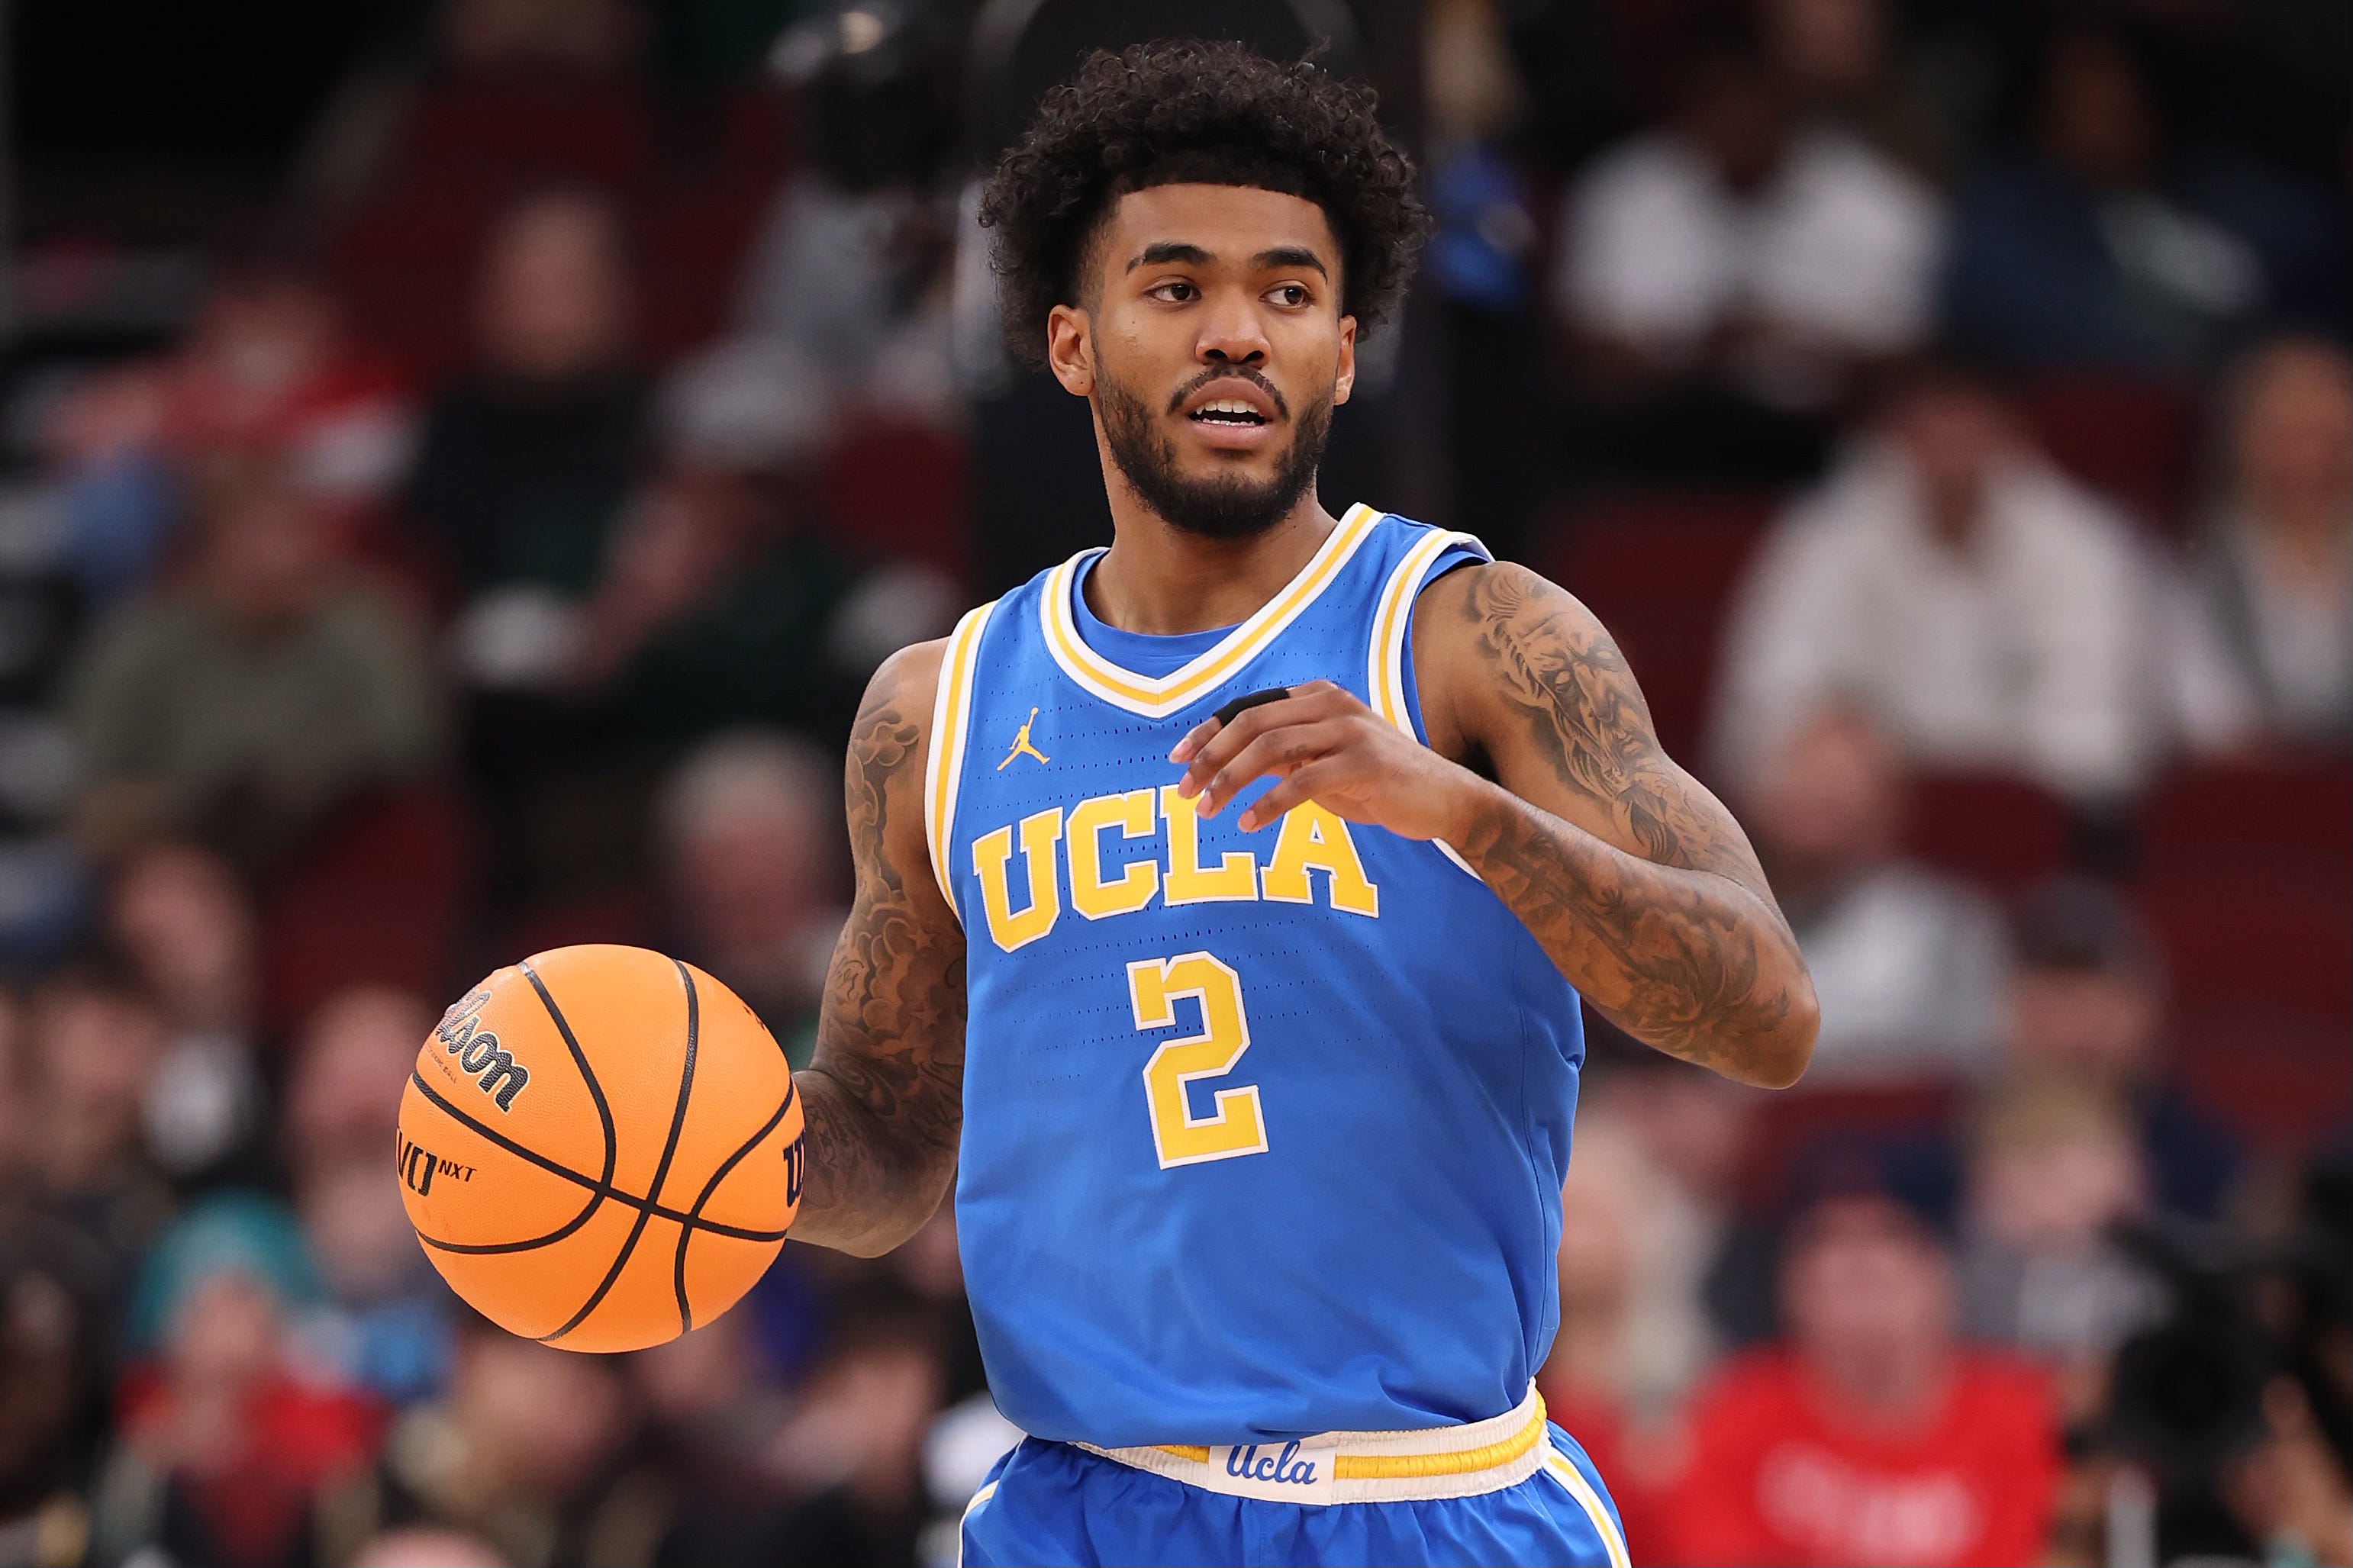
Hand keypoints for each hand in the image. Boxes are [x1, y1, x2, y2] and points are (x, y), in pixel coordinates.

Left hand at [1168, 680, 1488, 839]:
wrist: (1444, 800)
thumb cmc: (1378, 783)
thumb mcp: (1324, 762)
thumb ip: (1283, 755)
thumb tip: (1227, 764)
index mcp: (1318, 697)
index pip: (1249, 707)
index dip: (1208, 731)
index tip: (1176, 758)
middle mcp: (1331, 704)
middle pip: (1252, 723)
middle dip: (1210, 757)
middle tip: (1183, 790)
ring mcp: (1349, 731)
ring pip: (1270, 749)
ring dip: (1230, 781)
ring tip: (1206, 809)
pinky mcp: (1363, 763)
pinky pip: (1302, 781)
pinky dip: (1268, 804)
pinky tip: (1247, 823)